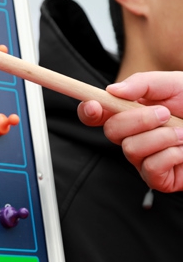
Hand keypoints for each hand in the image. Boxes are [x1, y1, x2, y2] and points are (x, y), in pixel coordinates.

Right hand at [76, 71, 182, 192]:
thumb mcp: (174, 84)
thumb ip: (143, 83)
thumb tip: (113, 90)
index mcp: (131, 113)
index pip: (97, 114)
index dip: (88, 110)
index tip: (94, 104)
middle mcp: (133, 136)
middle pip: (111, 131)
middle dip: (137, 120)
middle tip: (164, 113)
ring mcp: (144, 158)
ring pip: (130, 149)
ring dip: (161, 137)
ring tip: (182, 133)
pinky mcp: (158, 178)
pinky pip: (150, 168)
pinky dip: (170, 155)